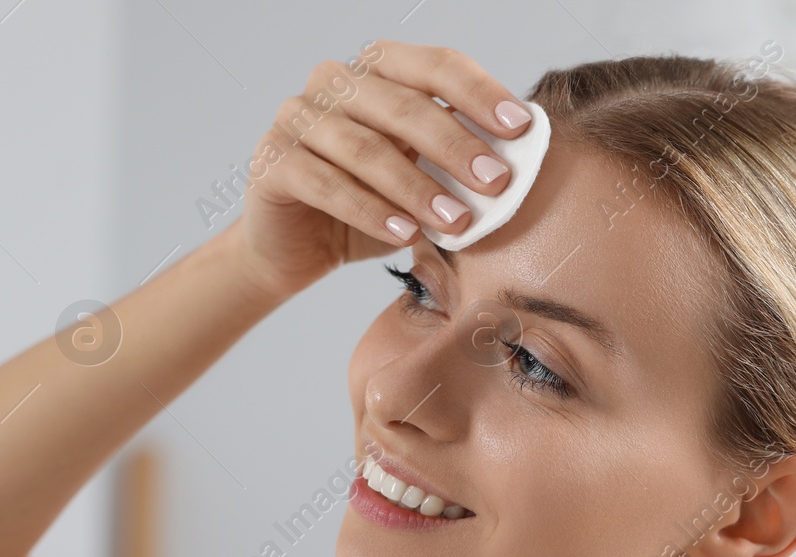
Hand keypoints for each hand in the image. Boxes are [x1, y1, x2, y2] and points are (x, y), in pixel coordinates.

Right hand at [231, 40, 536, 301]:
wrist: (294, 250)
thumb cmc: (366, 206)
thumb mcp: (420, 177)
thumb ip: (456, 159)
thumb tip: (523, 154)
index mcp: (376, 69)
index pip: (435, 66)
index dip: (480, 94)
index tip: (521, 129)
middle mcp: (333, 82)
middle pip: (403, 105)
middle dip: (456, 146)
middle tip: (496, 182)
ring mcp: (296, 118)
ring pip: (365, 148)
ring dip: (417, 188)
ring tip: (456, 223)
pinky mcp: (272, 162)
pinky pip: (326, 183)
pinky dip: (370, 211)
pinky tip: (405, 236)